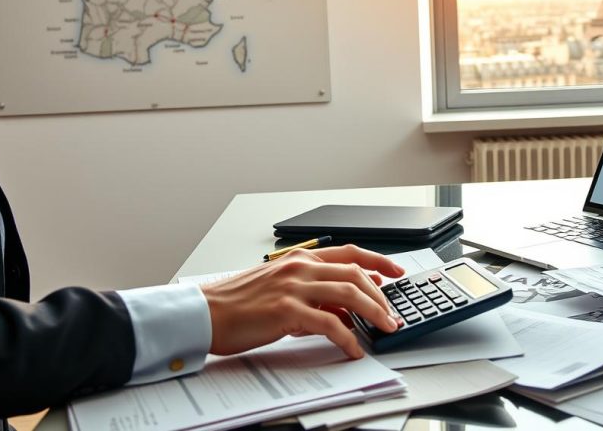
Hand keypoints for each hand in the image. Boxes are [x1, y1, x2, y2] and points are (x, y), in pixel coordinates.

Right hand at [201, 244, 405, 357]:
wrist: (205, 313)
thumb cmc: (238, 304)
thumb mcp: (281, 289)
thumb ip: (313, 292)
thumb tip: (345, 306)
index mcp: (299, 259)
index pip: (350, 254)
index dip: (378, 261)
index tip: (396, 271)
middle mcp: (300, 268)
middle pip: (356, 273)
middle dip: (381, 294)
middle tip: (393, 313)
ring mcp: (294, 287)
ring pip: (349, 293)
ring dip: (373, 312)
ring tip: (384, 328)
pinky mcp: (287, 311)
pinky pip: (330, 324)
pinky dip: (348, 338)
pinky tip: (353, 349)